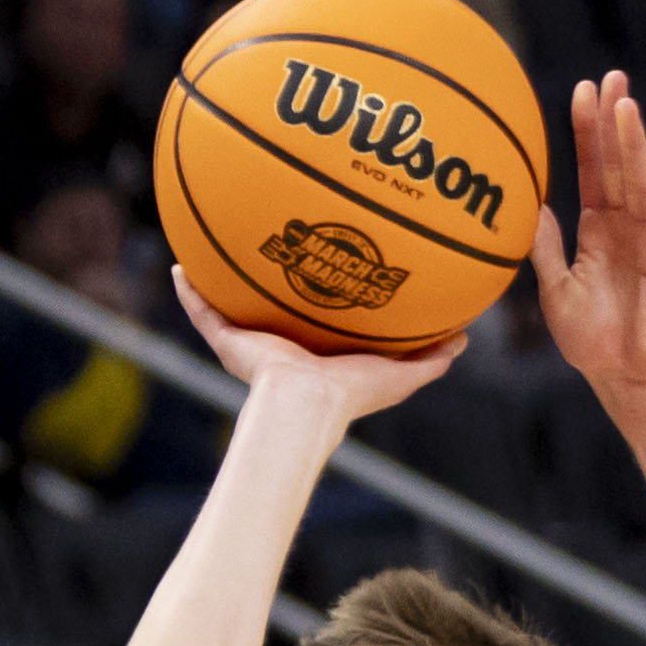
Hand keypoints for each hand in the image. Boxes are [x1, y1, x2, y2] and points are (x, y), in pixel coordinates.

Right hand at [172, 269, 462, 426]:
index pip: (314, 320)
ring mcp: (250, 343)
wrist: (308, 405)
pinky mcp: (229, 342)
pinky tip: (179, 267)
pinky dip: (190, 292)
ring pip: (230, 305)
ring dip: (220, 279)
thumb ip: (432, 358)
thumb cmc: (352, 396)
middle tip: (271, 240)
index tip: (323, 263)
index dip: (317, 293)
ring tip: (213, 244)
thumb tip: (466, 337)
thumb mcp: (402, 374)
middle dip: (265, 281)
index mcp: (314, 353)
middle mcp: (279, 345)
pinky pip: (203, 312)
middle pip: (268, 307)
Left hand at [531, 72, 645, 425]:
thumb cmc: (593, 341)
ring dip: (631, 140)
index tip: (579, 94)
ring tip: (624, 101)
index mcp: (598, 231)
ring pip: (639, 179)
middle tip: (608, 76)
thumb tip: (532, 210)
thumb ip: (546, 249)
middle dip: (611, 120)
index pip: (592, 171)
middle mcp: (625, 226)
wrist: (626, 377)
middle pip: (616, 163)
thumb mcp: (555, 291)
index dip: (586, 134)